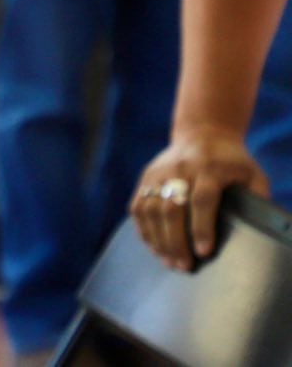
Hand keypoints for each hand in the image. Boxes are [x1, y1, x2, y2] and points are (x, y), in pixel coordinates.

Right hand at [130, 127, 267, 268]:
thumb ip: (257, 198)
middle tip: (184, 266)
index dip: (201, 227)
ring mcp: (158, 173)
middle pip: (171, 208)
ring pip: (150, 210)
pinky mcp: (145, 177)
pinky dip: (143, 230)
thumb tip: (261, 229)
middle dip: (175, 240)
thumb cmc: (233, 161)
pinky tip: (155, 247)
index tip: (204, 251)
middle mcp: (179, 170)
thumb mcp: (252, 174)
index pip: (202, 200)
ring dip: (158, 239)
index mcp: (208, 168)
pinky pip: (137, 207)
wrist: (203, 133)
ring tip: (169, 262)